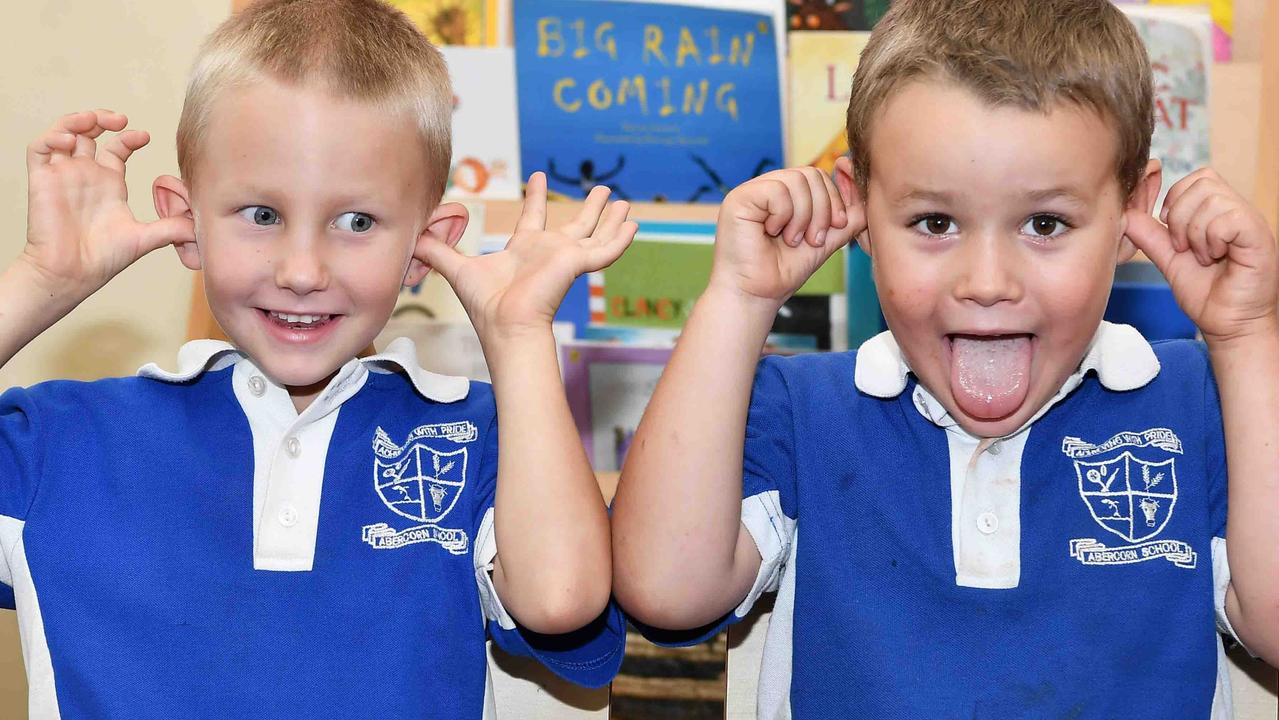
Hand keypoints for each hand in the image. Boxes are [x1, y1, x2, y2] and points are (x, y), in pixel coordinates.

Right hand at [24, 110, 194, 299]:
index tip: (144, 136)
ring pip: (64, 133)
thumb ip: (172, 228)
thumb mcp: (145, 238)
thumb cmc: (103, 260)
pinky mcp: (42, 180)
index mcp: (109, 185)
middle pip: (90, 133)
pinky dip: (53, 137)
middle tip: (120, 119)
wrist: (71, 274)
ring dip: (77, 121)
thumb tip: (202, 225)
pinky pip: (39, 148)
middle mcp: (86, 176)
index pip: (117, 149)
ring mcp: (63, 176)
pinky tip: (71, 141)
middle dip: (103, 119)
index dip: (129, 137)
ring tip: (93, 121)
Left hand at [422, 172, 636, 339]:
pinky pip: (604, 251)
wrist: (506, 326)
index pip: (532, 218)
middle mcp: (548, 252)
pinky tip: (634, 225)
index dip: (536, 198)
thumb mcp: (457, 268)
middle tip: (603, 189)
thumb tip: (414, 233)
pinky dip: (620, 238)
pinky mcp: (576, 264)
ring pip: (595, 234)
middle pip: (574, 225)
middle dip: (589, 208)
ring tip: (625, 203)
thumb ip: (437, 249)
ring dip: (610, 219)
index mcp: (524, 251)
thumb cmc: (485, 307)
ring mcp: (565, 259)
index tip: (538, 178)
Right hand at [709, 166, 864, 307]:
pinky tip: (773, 233)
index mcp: (784, 194)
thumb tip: (865, 190)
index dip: (833, 200)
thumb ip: (847, 217)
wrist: (757, 295)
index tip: (835, 227)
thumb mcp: (825, 240)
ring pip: (796, 181)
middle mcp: (766, 187)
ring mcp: (751, 191)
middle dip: (821, 210)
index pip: (818, 176)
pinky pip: (777, 191)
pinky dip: (783, 216)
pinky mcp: (739, 198)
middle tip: (812, 239)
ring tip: (791, 240)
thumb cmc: (783, 271)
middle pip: (811, 174)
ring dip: (803, 217)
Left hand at [1124, 168, 1278, 343]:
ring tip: (1202, 256)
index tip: (1172, 232)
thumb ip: (1150, 235)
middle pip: (1203, 181)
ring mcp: (1251, 221)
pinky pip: (1229, 218)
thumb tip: (1125, 212)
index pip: (1197, 177)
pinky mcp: (1259, 236)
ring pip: (1212, 199)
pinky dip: (1211, 238)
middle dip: (1181, 216)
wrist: (1227, 325)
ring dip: (1195, 232)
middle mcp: (1239, 210)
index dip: (1176, 199)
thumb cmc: (1206, 294)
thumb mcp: (1169, 259)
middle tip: (1184, 247)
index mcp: (1221, 211)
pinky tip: (1215, 257)